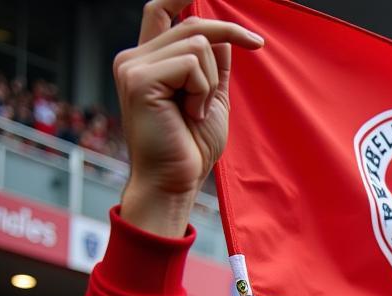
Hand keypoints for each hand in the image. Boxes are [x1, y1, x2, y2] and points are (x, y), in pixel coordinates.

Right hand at [116, 0, 263, 235]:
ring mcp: (133, 67)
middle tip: (258, 45)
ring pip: (196, 44)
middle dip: (230, 34)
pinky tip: (189, 114)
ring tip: (194, 112)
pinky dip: (201, 91)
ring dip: (209, 82)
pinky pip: (190, 64)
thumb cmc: (191, 149)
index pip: (161, 11)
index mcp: (147, 63)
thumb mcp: (210, 101)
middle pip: (191, 24)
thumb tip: (222, 36)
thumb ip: (212, 69)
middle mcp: (133, 59)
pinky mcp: (139, 79)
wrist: (175, 183)